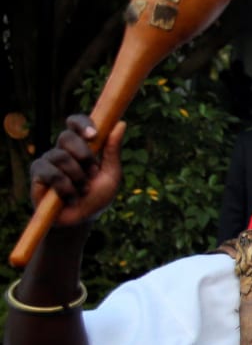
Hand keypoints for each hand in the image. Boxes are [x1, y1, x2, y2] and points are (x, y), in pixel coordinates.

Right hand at [30, 115, 125, 229]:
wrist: (81, 220)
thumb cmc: (97, 197)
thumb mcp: (111, 175)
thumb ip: (113, 151)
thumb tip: (121, 124)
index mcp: (81, 146)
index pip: (76, 123)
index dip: (82, 123)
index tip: (93, 134)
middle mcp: (63, 150)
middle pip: (66, 136)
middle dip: (83, 155)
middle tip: (92, 172)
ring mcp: (48, 161)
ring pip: (60, 156)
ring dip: (77, 176)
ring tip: (82, 190)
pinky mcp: (38, 174)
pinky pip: (50, 172)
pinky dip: (65, 186)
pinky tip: (70, 196)